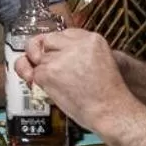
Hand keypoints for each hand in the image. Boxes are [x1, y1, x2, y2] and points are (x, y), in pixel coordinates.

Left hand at [15, 30, 134, 128]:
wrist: (110, 112)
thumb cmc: (108, 96)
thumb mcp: (101, 63)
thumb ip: (79, 55)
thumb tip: (53, 55)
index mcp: (93, 40)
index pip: (64, 33)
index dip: (56, 46)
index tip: (54, 53)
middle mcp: (77, 44)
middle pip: (47, 40)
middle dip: (43, 54)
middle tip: (46, 67)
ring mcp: (61, 57)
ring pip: (39, 58)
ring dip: (43, 72)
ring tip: (58, 85)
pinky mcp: (49, 72)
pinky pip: (35, 73)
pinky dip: (39, 84)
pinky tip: (53, 91)